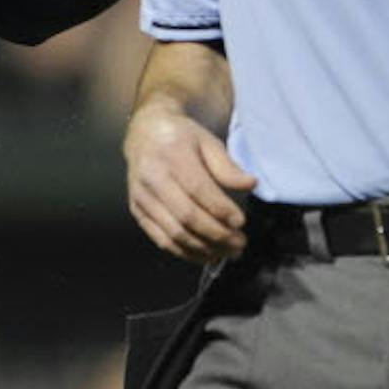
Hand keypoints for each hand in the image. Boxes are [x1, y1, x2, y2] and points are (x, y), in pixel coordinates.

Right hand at [124, 98, 255, 262]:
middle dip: (217, 235)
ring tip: (228, 252)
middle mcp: (152, 178)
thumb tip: (250, 184)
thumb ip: (227, 166)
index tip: (241, 222)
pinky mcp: (137, 211)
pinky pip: (162, 239)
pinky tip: (206, 254)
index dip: (221, 210)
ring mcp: (141, 197)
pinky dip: (185, 252)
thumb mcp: (207, 142)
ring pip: (174, 233)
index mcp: (171, 155)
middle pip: (186, 216)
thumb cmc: (180, 137)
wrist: (143, 134)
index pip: (198, 190)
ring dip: (204, 248)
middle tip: (240, 244)